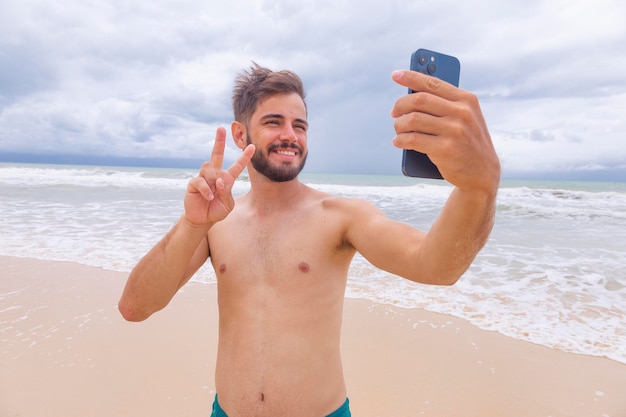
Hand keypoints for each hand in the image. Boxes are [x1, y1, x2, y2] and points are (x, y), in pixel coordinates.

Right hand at [184, 127, 254, 225]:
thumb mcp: (227, 204)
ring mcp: (203, 178)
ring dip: (213, 178)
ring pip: (209, 167)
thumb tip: (219, 180)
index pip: (237, 166)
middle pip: (217, 154)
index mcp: (227, 179)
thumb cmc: (217, 210)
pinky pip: (200, 181)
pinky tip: (209, 197)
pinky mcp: (193, 184)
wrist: (203, 220)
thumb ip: (227, 192)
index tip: (252, 146)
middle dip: (219, 141)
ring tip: (214, 192)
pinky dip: (206, 189)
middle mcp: (215, 175)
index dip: (244, 157)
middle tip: (221, 128)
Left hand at [390, 70, 499, 193]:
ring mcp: (455, 131)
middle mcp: (462, 112)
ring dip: (399, 125)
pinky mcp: (446, 149)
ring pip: (413, 119)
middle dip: (401, 105)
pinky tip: (398, 141)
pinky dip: (401, 140)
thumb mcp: (465, 118)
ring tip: (398, 129)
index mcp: (466, 100)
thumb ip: (445, 105)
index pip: (433, 83)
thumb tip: (412, 94)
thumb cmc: (467, 142)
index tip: (395, 75)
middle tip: (394, 113)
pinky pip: (413, 139)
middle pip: (419, 100)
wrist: (482, 173)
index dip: (411, 77)